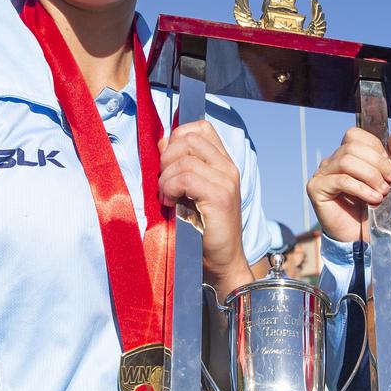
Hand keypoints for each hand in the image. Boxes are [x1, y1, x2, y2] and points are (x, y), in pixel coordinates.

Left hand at [158, 120, 247, 285]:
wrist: (221, 262)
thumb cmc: (201, 229)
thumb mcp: (188, 191)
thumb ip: (178, 166)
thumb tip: (162, 142)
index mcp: (222, 163)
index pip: (200, 128)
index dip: (177, 137)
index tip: (167, 162)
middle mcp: (228, 167)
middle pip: (189, 138)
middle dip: (166, 158)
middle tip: (163, 183)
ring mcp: (226, 180)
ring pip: (185, 158)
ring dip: (166, 178)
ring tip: (166, 197)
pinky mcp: (220, 196)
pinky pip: (186, 178)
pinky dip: (170, 188)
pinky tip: (170, 204)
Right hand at [307, 128, 390, 242]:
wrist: (366, 238)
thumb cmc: (377, 209)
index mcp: (348, 154)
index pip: (356, 135)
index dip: (376, 148)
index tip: (390, 169)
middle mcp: (332, 160)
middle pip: (352, 147)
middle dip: (376, 164)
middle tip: (388, 182)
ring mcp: (322, 173)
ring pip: (345, 161)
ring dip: (370, 176)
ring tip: (381, 193)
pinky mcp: (316, 188)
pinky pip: (340, 180)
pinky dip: (361, 188)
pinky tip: (372, 199)